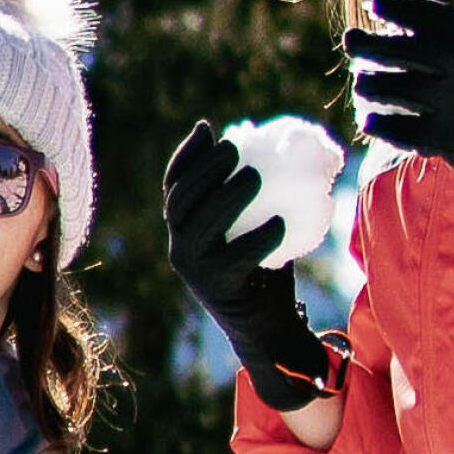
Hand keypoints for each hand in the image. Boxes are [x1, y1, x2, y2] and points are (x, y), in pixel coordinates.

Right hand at [163, 121, 330, 410]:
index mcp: (184, 228)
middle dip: (205, 169)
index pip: (174, 185)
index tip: (208, 130)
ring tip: (254, 177)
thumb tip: (266, 146)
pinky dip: (259, 238)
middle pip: (182, 201)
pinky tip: (280, 222)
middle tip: (235, 148)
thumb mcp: (252, 224)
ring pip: (201, 227)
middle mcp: (180, 247)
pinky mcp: (217, 288)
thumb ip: (251, 194)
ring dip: (228, 197)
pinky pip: (236, 258)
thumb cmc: (263, 265)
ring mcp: (194, 270)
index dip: (187, 155)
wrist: (268, 323)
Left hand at [344, 0, 453, 254]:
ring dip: (370, 85)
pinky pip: (398, 129)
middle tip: (351, 40)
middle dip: (369, 44)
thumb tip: (398, 24)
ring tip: (362, 84)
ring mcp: (451, 104)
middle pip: (402, 50)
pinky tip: (369, 121)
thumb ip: (453, 41)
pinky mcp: (443, 138)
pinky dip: (380, 125)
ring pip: (393, 89)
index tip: (375, 0)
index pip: (429, 16)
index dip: (399, 6)